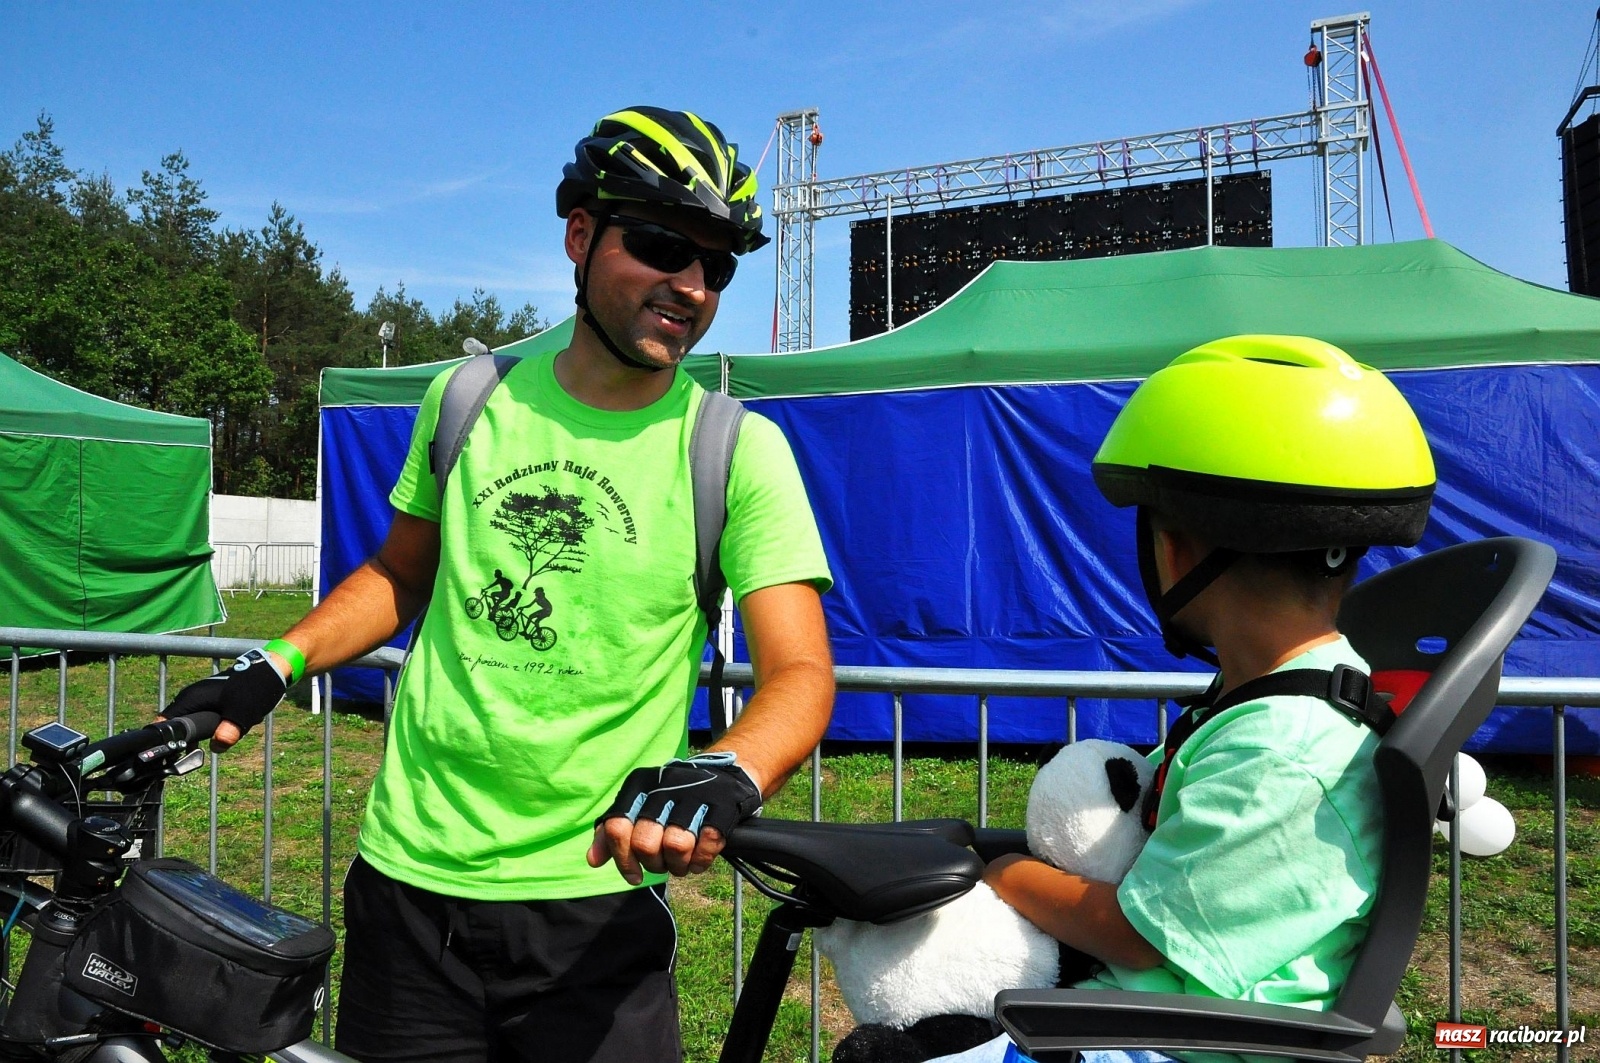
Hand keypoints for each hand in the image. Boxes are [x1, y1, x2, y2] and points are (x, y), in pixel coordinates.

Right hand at [161, 648, 287, 750]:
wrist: (271, 671)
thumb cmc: (254, 688)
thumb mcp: (242, 713)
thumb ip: (229, 731)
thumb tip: (216, 747)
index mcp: (191, 699)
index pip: (165, 723)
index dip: (168, 740)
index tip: (175, 755)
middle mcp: (191, 698)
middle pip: (184, 727)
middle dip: (200, 738)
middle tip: (217, 741)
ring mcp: (202, 698)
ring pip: (201, 725)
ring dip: (216, 731)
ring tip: (235, 727)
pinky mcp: (213, 701)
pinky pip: (211, 719)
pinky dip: (224, 724)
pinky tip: (239, 723)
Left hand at [587, 753, 762, 883]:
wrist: (723, 775)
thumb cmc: (672, 799)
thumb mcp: (638, 807)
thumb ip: (612, 832)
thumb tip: (593, 861)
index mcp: (639, 784)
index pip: (617, 827)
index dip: (623, 860)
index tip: (634, 876)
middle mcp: (664, 785)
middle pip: (645, 842)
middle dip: (653, 864)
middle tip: (662, 864)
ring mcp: (696, 794)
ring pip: (676, 845)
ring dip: (678, 865)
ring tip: (681, 863)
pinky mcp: (723, 806)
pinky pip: (707, 844)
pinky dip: (701, 861)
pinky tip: (699, 859)